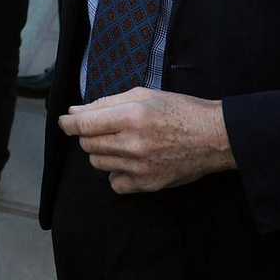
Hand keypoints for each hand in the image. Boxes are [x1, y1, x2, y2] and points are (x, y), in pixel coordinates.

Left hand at [57, 88, 233, 194]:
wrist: (213, 136)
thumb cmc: (179, 110)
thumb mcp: (143, 95)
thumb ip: (106, 103)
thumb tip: (74, 112)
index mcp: (131, 116)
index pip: (84, 124)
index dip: (68, 123)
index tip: (65, 122)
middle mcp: (133, 143)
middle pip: (88, 145)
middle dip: (89, 135)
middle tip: (105, 128)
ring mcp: (140, 167)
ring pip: (98, 164)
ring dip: (101, 153)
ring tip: (121, 143)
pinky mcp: (148, 184)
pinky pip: (115, 184)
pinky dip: (116, 174)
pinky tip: (128, 162)